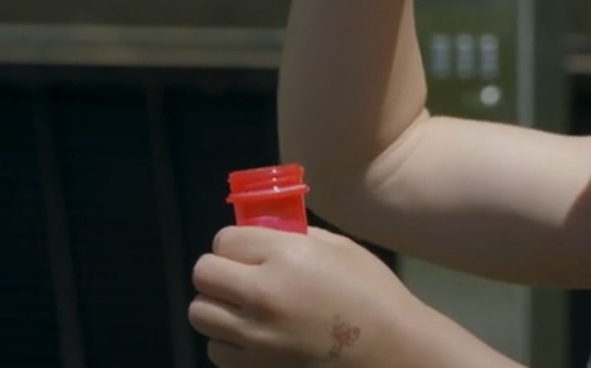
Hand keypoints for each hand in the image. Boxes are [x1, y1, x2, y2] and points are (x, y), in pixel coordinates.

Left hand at [189, 226, 414, 367]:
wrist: (390, 350)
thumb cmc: (372, 292)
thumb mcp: (339, 248)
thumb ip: (295, 237)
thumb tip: (263, 235)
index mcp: (286, 256)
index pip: (224, 240)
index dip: (235, 243)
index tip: (249, 250)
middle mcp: (262, 294)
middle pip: (204, 273)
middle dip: (219, 269)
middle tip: (239, 275)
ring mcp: (256, 336)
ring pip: (200, 312)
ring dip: (217, 305)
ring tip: (242, 306)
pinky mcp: (255, 367)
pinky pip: (215, 348)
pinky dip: (226, 340)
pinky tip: (251, 334)